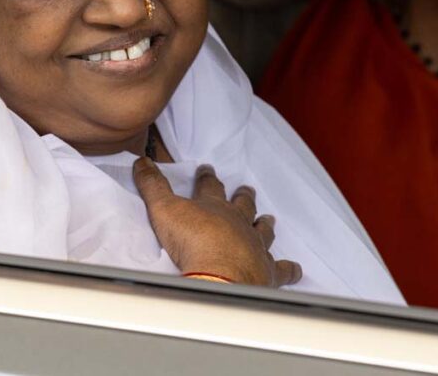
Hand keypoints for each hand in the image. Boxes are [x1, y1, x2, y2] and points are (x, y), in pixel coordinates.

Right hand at [132, 158, 301, 286]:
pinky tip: (295, 268)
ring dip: (265, 224)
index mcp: (214, 207)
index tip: (207, 169)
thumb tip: (142, 161)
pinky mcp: (266, 271)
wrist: (219, 275)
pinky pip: (281, 268)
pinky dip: (289, 269)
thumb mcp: (163, 209)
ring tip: (269, 219)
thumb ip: (153, 186)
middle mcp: (238, 223)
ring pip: (263, 231)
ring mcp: (255, 246)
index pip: (210, 186)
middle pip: (243, 205)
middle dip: (243, 196)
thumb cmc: (192, 242)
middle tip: (247, 189)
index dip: (207, 177)